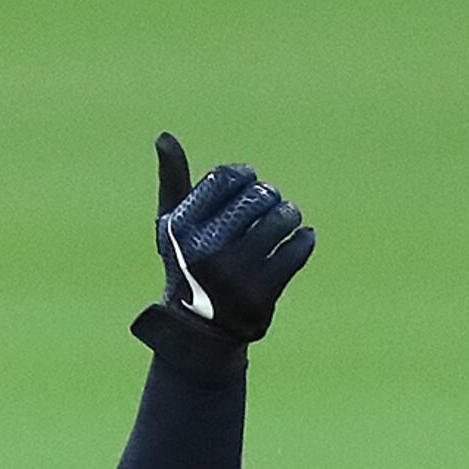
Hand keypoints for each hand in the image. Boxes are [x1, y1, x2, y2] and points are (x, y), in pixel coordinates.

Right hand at [151, 135, 314, 341]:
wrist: (199, 331)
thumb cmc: (188, 266)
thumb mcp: (173, 227)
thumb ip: (172, 181)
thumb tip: (164, 137)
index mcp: (180, 229)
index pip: (226, 177)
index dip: (244, 176)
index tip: (248, 183)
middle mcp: (204, 251)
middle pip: (257, 196)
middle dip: (268, 197)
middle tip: (270, 204)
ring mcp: (234, 275)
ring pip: (281, 220)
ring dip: (289, 216)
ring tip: (287, 220)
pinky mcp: (262, 294)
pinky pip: (298, 249)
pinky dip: (304, 240)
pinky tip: (300, 239)